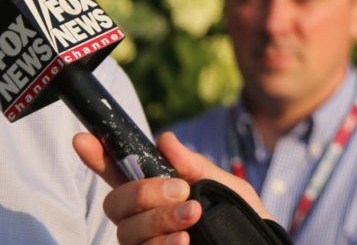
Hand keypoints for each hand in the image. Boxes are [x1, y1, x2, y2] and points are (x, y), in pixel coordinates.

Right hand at [73, 130, 272, 244]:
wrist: (257, 244)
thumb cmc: (238, 216)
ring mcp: (144, 243)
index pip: (118, 174)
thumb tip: (164, 139)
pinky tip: (183, 241)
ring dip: (159, 220)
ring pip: (126, 232)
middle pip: (115, 203)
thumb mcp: (224, 186)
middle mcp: (142, 220)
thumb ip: (194, 166)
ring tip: (193, 215)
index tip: (84, 138)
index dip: (98, 157)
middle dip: (144, 193)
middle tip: (181, 191)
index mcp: (157, 192)